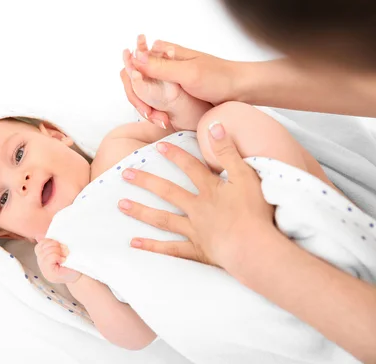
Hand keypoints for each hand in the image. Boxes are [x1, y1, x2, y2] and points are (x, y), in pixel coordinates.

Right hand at [35, 239, 81, 283]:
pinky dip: (57, 256)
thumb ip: (50, 244)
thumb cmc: (70, 263)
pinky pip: (49, 258)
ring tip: (65, 255)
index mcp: (42, 257)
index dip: (49, 241)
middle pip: (42, 247)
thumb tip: (38, 236)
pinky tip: (63, 260)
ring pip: (46, 252)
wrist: (78, 275)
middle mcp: (41, 264)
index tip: (60, 245)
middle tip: (65, 251)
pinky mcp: (49, 273)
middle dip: (55, 245)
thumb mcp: (60, 250)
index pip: (39, 245)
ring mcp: (44, 270)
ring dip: (57, 251)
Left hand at [117, 122, 275, 268]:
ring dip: (141, 211)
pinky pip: (170, 249)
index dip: (175, 155)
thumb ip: (228, 152)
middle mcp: (197, 208)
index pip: (189, 167)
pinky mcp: (197, 250)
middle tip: (125, 174)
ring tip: (121, 205)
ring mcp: (194, 230)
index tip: (158, 146)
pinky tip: (134, 243)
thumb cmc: (254, 212)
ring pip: (162, 219)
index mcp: (210, 190)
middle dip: (146, 181)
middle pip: (167, 191)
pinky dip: (152, 246)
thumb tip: (214, 126)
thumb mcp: (246, 176)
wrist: (253, 247)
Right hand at [121, 35, 212, 130]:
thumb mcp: (188, 73)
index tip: (143, 102)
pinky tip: (164, 121)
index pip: (132, 66)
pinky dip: (156, 113)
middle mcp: (162, 64)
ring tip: (162, 121)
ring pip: (143, 94)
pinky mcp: (173, 93)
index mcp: (163, 52)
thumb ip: (160, 66)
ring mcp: (167, 79)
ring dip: (148, 109)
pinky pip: (155, 102)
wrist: (241, 90)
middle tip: (152, 116)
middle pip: (135, 83)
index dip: (132, 85)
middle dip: (140, 101)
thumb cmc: (219, 77)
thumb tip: (133, 57)